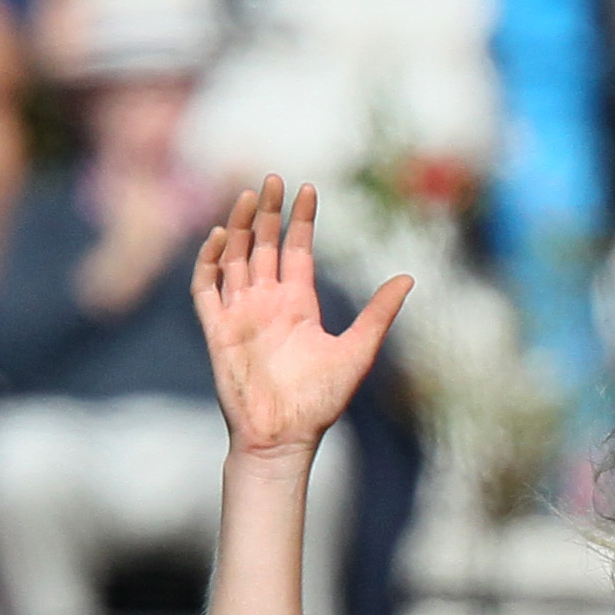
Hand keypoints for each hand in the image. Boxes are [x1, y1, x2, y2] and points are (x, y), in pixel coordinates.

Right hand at [192, 177, 410, 459]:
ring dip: (240, 227)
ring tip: (248, 195)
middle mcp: (267, 303)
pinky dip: (209, 262)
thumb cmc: (319, 402)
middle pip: (264, 245)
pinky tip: (220, 237)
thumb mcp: (357, 351)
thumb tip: (408, 278)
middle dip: (268, 212)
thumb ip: (378, 314)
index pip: (297, 250)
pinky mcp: (217, 330)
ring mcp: (240, 314)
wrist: (283, 437)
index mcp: (299, 305)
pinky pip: (206, 289)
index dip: (301, 220)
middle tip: (273, 178)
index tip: (308, 189)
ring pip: (235, 258)